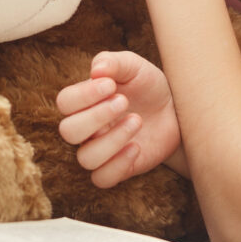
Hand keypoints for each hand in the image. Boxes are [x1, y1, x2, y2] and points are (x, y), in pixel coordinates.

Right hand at [56, 51, 180, 187]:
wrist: (176, 110)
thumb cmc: (148, 86)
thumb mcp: (134, 67)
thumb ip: (114, 62)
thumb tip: (96, 70)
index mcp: (85, 102)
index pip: (65, 102)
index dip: (83, 95)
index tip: (111, 85)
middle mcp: (88, 128)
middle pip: (68, 131)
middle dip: (96, 116)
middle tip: (124, 101)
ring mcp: (101, 150)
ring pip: (86, 158)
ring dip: (112, 140)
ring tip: (137, 121)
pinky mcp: (118, 168)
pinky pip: (102, 179)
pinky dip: (118, 165)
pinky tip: (137, 147)